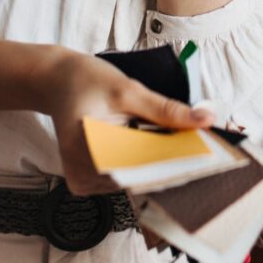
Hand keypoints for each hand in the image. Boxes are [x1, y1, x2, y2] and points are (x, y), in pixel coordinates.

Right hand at [41, 50, 213, 196]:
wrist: (56, 81)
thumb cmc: (88, 80)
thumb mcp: (128, 89)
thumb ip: (166, 109)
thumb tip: (205, 119)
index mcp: (86, 148)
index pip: (139, 168)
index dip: (173, 164)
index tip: (205, 158)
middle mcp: (81, 174)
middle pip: (137, 178)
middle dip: (169, 164)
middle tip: (200, 148)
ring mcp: (82, 182)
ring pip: (132, 182)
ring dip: (156, 166)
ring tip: (177, 146)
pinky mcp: (86, 182)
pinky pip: (122, 180)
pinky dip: (140, 166)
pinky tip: (152, 149)